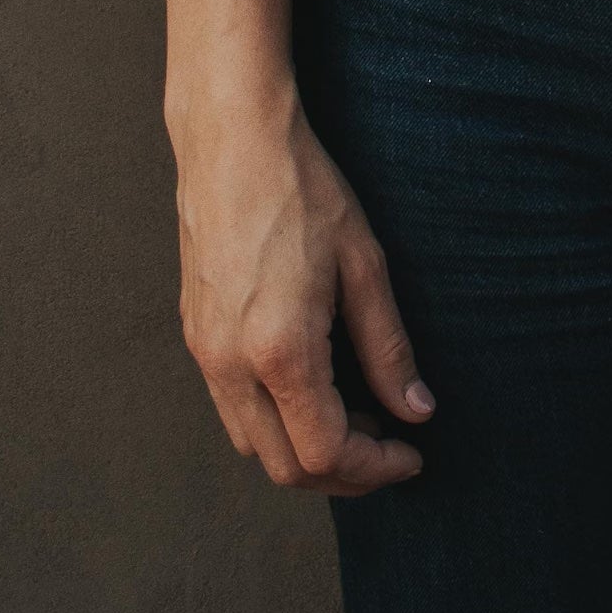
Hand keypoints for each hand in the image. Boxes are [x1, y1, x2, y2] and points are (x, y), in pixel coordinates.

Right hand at [171, 86, 434, 494]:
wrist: (231, 139)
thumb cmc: (302, 190)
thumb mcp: (364, 264)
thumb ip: (388, 348)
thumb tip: (416, 410)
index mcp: (278, 350)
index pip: (325, 453)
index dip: (374, 468)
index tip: (411, 453)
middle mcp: (230, 364)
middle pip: (284, 467)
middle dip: (344, 472)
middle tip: (390, 444)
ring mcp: (204, 352)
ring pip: (253, 445)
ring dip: (307, 450)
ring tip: (358, 414)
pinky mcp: (195, 335)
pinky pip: (233, 408)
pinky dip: (277, 421)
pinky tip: (316, 386)